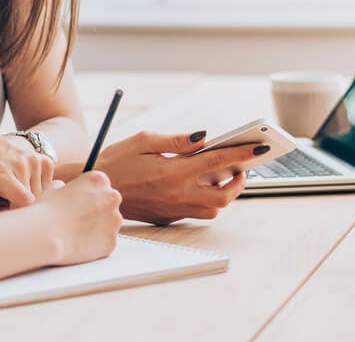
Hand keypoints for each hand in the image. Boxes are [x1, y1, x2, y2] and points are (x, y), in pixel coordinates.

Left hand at [0, 135, 54, 216]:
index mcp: (0, 173)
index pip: (23, 201)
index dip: (19, 215)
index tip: (8, 219)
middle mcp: (20, 164)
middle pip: (32, 202)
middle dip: (22, 211)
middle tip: (7, 209)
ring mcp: (35, 161)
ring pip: (42, 196)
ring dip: (31, 203)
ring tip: (14, 198)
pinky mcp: (45, 161)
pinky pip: (48, 188)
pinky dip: (38, 193)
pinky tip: (24, 188)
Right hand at [33, 171, 122, 264]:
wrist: (46, 234)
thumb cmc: (46, 209)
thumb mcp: (53, 188)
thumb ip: (65, 186)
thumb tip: (63, 188)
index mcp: (99, 180)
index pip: (101, 185)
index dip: (90, 195)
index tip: (80, 203)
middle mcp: (112, 197)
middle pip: (109, 203)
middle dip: (98, 210)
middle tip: (80, 219)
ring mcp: (114, 220)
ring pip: (110, 223)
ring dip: (99, 227)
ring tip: (77, 233)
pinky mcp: (112, 241)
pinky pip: (106, 242)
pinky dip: (96, 244)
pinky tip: (80, 244)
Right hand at [96, 131, 260, 225]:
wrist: (95, 190)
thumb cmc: (116, 160)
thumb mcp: (144, 140)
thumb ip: (177, 140)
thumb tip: (205, 137)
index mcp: (173, 171)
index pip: (218, 161)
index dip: (243, 153)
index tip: (260, 146)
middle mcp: (177, 194)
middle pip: (224, 195)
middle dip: (239, 180)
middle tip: (241, 166)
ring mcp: (173, 209)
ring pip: (213, 209)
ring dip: (224, 193)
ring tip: (222, 175)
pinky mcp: (167, 218)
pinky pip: (197, 213)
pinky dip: (206, 200)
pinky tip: (201, 184)